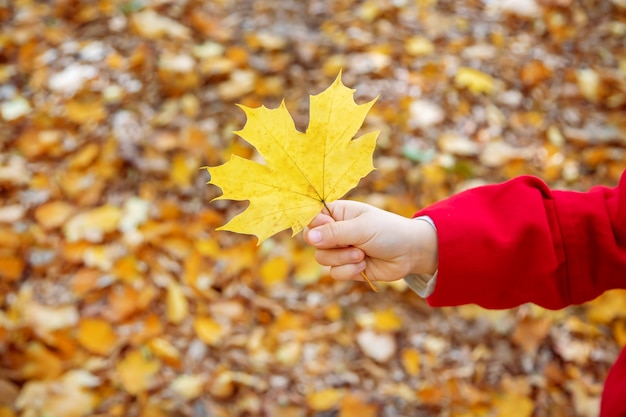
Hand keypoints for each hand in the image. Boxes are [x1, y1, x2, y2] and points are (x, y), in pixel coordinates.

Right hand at [304, 200, 437, 282]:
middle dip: (333, 247)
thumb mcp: (361, 228)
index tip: (327, 229)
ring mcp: (341, 249)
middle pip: (314, 242)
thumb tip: (309, 237)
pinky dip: (349, 271)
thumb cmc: (389, 231)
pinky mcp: (348, 267)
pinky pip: (334, 273)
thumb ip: (334, 232)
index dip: (315, 226)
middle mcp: (336, 231)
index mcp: (338, 213)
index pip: (312, 218)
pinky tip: (364, 265)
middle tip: (352, 244)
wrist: (411, 253)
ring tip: (362, 255)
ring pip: (322, 259)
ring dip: (343, 260)